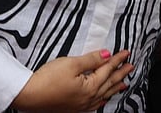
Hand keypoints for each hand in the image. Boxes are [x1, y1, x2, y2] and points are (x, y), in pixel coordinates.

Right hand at [14, 49, 133, 111]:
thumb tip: (107, 55)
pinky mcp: (72, 109)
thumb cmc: (47, 80)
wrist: (29, 96)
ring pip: (103, 95)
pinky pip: (94, 105)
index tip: (126, 53)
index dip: (117, 60)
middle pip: (109, 84)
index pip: (108, 70)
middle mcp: (88, 99)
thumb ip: (91, 60)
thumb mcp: (71, 64)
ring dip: (114, 88)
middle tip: (130, 67)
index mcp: (90, 87)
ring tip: (123, 84)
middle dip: (120, 74)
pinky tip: (102, 99)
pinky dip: (102, 99)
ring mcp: (81, 106)